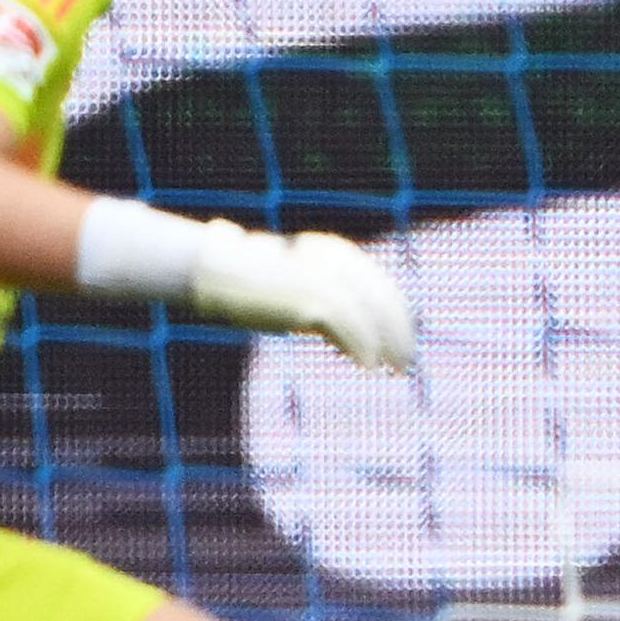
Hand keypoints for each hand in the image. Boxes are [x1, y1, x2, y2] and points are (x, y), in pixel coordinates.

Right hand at [189, 223, 418, 372]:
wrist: (212, 269)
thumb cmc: (243, 278)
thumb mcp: (288, 288)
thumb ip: (316, 304)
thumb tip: (339, 335)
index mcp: (328, 251)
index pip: (376, 282)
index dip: (395, 311)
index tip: (403, 337)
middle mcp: (330, 261)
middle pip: (380, 296)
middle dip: (399, 329)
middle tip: (407, 360)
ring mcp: (319, 279)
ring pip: (370, 314)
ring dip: (389, 343)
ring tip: (397, 369)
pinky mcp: (307, 299)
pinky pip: (347, 327)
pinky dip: (363, 347)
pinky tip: (370, 367)